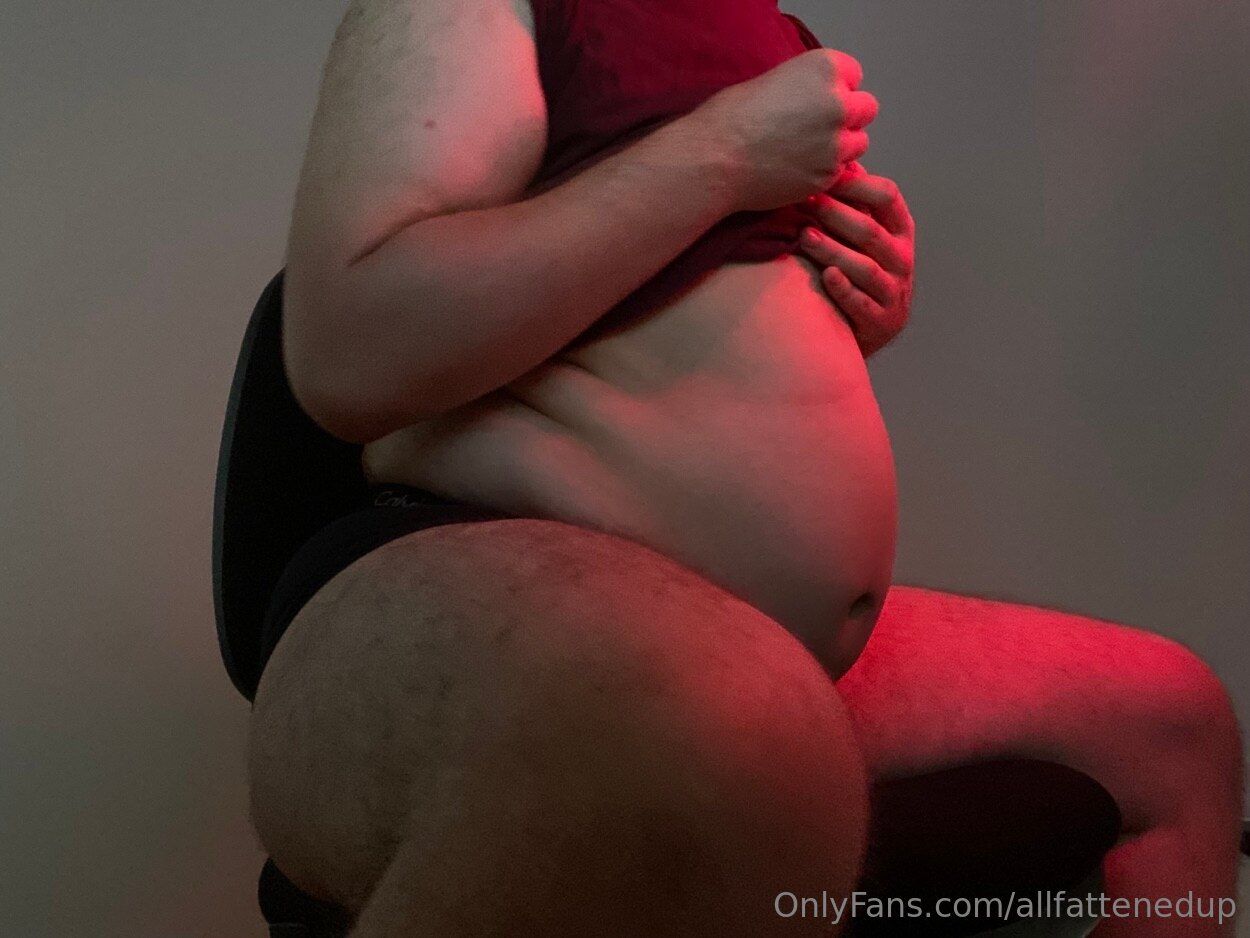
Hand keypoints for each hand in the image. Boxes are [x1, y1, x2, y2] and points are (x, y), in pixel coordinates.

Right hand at [695, 49, 878, 211]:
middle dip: (847, 118)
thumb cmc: (729, 118)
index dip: (836, 88)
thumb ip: (805, 88)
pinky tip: (798, 169)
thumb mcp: (772, 81)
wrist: (714, 159)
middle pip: (865, 108)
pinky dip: (825, 172)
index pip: (853, 74)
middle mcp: (838, 103)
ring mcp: (836, 143)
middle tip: (818, 128)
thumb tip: (815, 100)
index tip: (818, 100)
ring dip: (841, 147)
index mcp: (823, 69)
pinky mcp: (827, 176)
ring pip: (858, 144)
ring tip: (807, 151)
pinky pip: (840, 172)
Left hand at [797, 165, 914, 356]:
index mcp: (900, 231)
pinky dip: (844, 289)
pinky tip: (826, 276)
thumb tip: (838, 155)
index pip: (887, 196)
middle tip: (806, 201)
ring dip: (833, 250)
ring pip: (865, 267)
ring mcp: (893, 292)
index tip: (826, 173)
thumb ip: (855, 201)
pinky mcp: (879, 322)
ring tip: (804, 236)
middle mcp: (902, 260)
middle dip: (837, 214)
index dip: (858, 183)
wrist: (870, 329)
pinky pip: (861, 303)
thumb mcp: (865, 234)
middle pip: (871, 231)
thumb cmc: (860, 271)